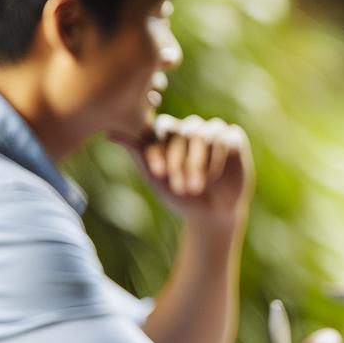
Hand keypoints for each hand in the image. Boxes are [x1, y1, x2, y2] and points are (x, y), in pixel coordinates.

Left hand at [120, 114, 253, 228]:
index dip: (160, 151)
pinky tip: (213, 178)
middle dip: (180, 162)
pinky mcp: (234, 138)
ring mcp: (214, 131)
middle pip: (184, 132)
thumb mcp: (155, 177)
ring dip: (198, 163)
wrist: (210, 214)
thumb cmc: (178, 195)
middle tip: (180, 188)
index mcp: (170, 132)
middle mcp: (191, 128)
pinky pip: (226, 139)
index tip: (158, 175)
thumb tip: (109, 134)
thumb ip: (137, 152)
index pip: (163, 129)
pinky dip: (218, 159)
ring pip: (204, 135)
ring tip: (196, 188)